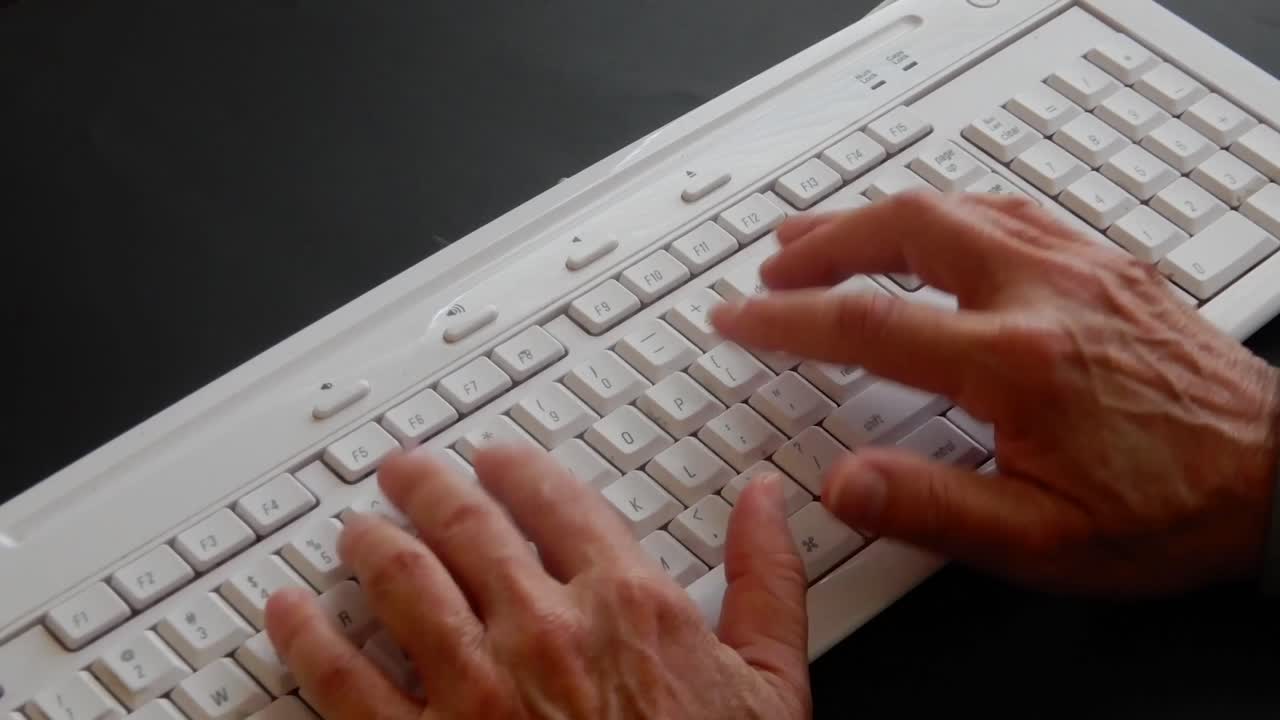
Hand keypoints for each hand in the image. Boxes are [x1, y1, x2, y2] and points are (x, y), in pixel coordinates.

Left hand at [264, 448, 810, 719]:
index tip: (497, 459)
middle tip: (405, 472)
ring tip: (355, 529)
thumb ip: (766, 579)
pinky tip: (288, 613)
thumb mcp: (769, 684)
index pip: (555, 498)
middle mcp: (543, 629)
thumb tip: (766, 500)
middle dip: (426, 485)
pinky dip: (306, 637)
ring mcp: (475, 689)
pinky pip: (342, 681)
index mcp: (625, 603)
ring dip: (369, 542)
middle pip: (465, 523)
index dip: (517, 467)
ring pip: (400, 580)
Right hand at [710, 191, 1279, 594]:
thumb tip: (841, 481)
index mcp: (1017, 363)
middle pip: (905, 228)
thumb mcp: (1039, 541)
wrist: (1274, 479)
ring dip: (876, 215)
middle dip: (822, 242)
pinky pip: (1008, 205)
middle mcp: (1045, 294)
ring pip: (955, 203)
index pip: (867, 323)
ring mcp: (1078, 266)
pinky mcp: (1103, 263)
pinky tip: (929, 222)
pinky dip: (946, 208)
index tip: (740, 318)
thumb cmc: (1167, 512)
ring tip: (823, 234)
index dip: (786, 319)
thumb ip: (930, 508)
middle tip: (772, 267)